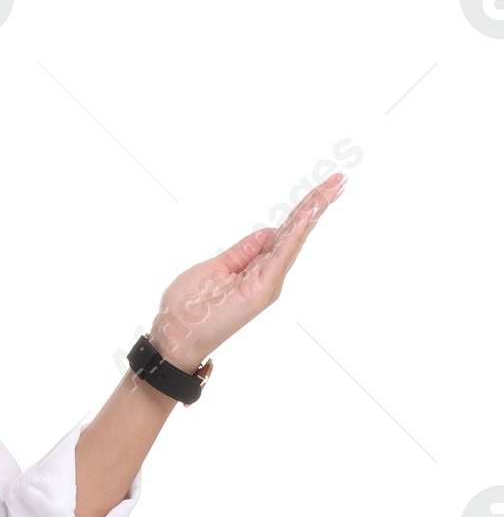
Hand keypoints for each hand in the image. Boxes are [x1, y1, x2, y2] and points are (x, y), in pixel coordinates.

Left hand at [151, 174, 346, 371]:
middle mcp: (269, 274)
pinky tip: (309, 214)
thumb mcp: (217, 267)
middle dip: (318, 203)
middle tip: (340, 178)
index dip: (304, 208)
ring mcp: (267, 282)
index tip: (325, 185)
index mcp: (258, 267)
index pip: (285, 231)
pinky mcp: (261, 289)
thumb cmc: (190, 307)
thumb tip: (269, 232)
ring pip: (294, 239)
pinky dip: (295, 234)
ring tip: (334, 186)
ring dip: (314, 211)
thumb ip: (244, 252)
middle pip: (297, 232)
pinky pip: (281, 255)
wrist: (176, 337)